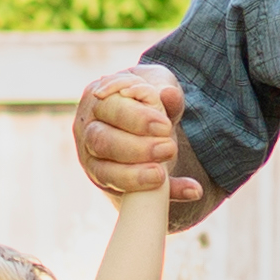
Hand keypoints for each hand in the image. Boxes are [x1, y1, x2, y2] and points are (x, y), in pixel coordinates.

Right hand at [74, 65, 200, 200]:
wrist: (140, 124)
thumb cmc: (144, 99)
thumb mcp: (155, 84)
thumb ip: (162, 87)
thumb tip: (168, 94)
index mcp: (97, 100)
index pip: (108, 108)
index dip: (135, 118)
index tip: (164, 126)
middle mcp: (89, 131)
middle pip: (100, 141)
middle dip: (135, 148)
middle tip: (168, 148)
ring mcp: (94, 161)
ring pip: (104, 172)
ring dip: (134, 175)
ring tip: (161, 175)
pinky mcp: (110, 184)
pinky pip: (130, 195)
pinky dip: (162, 195)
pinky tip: (190, 190)